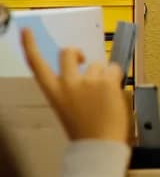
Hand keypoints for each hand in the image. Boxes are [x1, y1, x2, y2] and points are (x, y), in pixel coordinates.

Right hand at [21, 28, 128, 143]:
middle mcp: (67, 83)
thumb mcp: (68, 108)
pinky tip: (113, 95)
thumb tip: (88, 72)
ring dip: (102, 75)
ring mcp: (87, 80)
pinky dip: (116, 79)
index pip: (36, 65)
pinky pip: (115, 69)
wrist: (99, 145)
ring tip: (103, 97)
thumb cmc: (86, 130)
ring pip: (97, 65)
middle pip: (68, 53)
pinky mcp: (106, 80)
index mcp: (53, 92)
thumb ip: (73, 89)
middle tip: (82, 60)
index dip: (30, 46)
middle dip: (76, 53)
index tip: (26, 31)